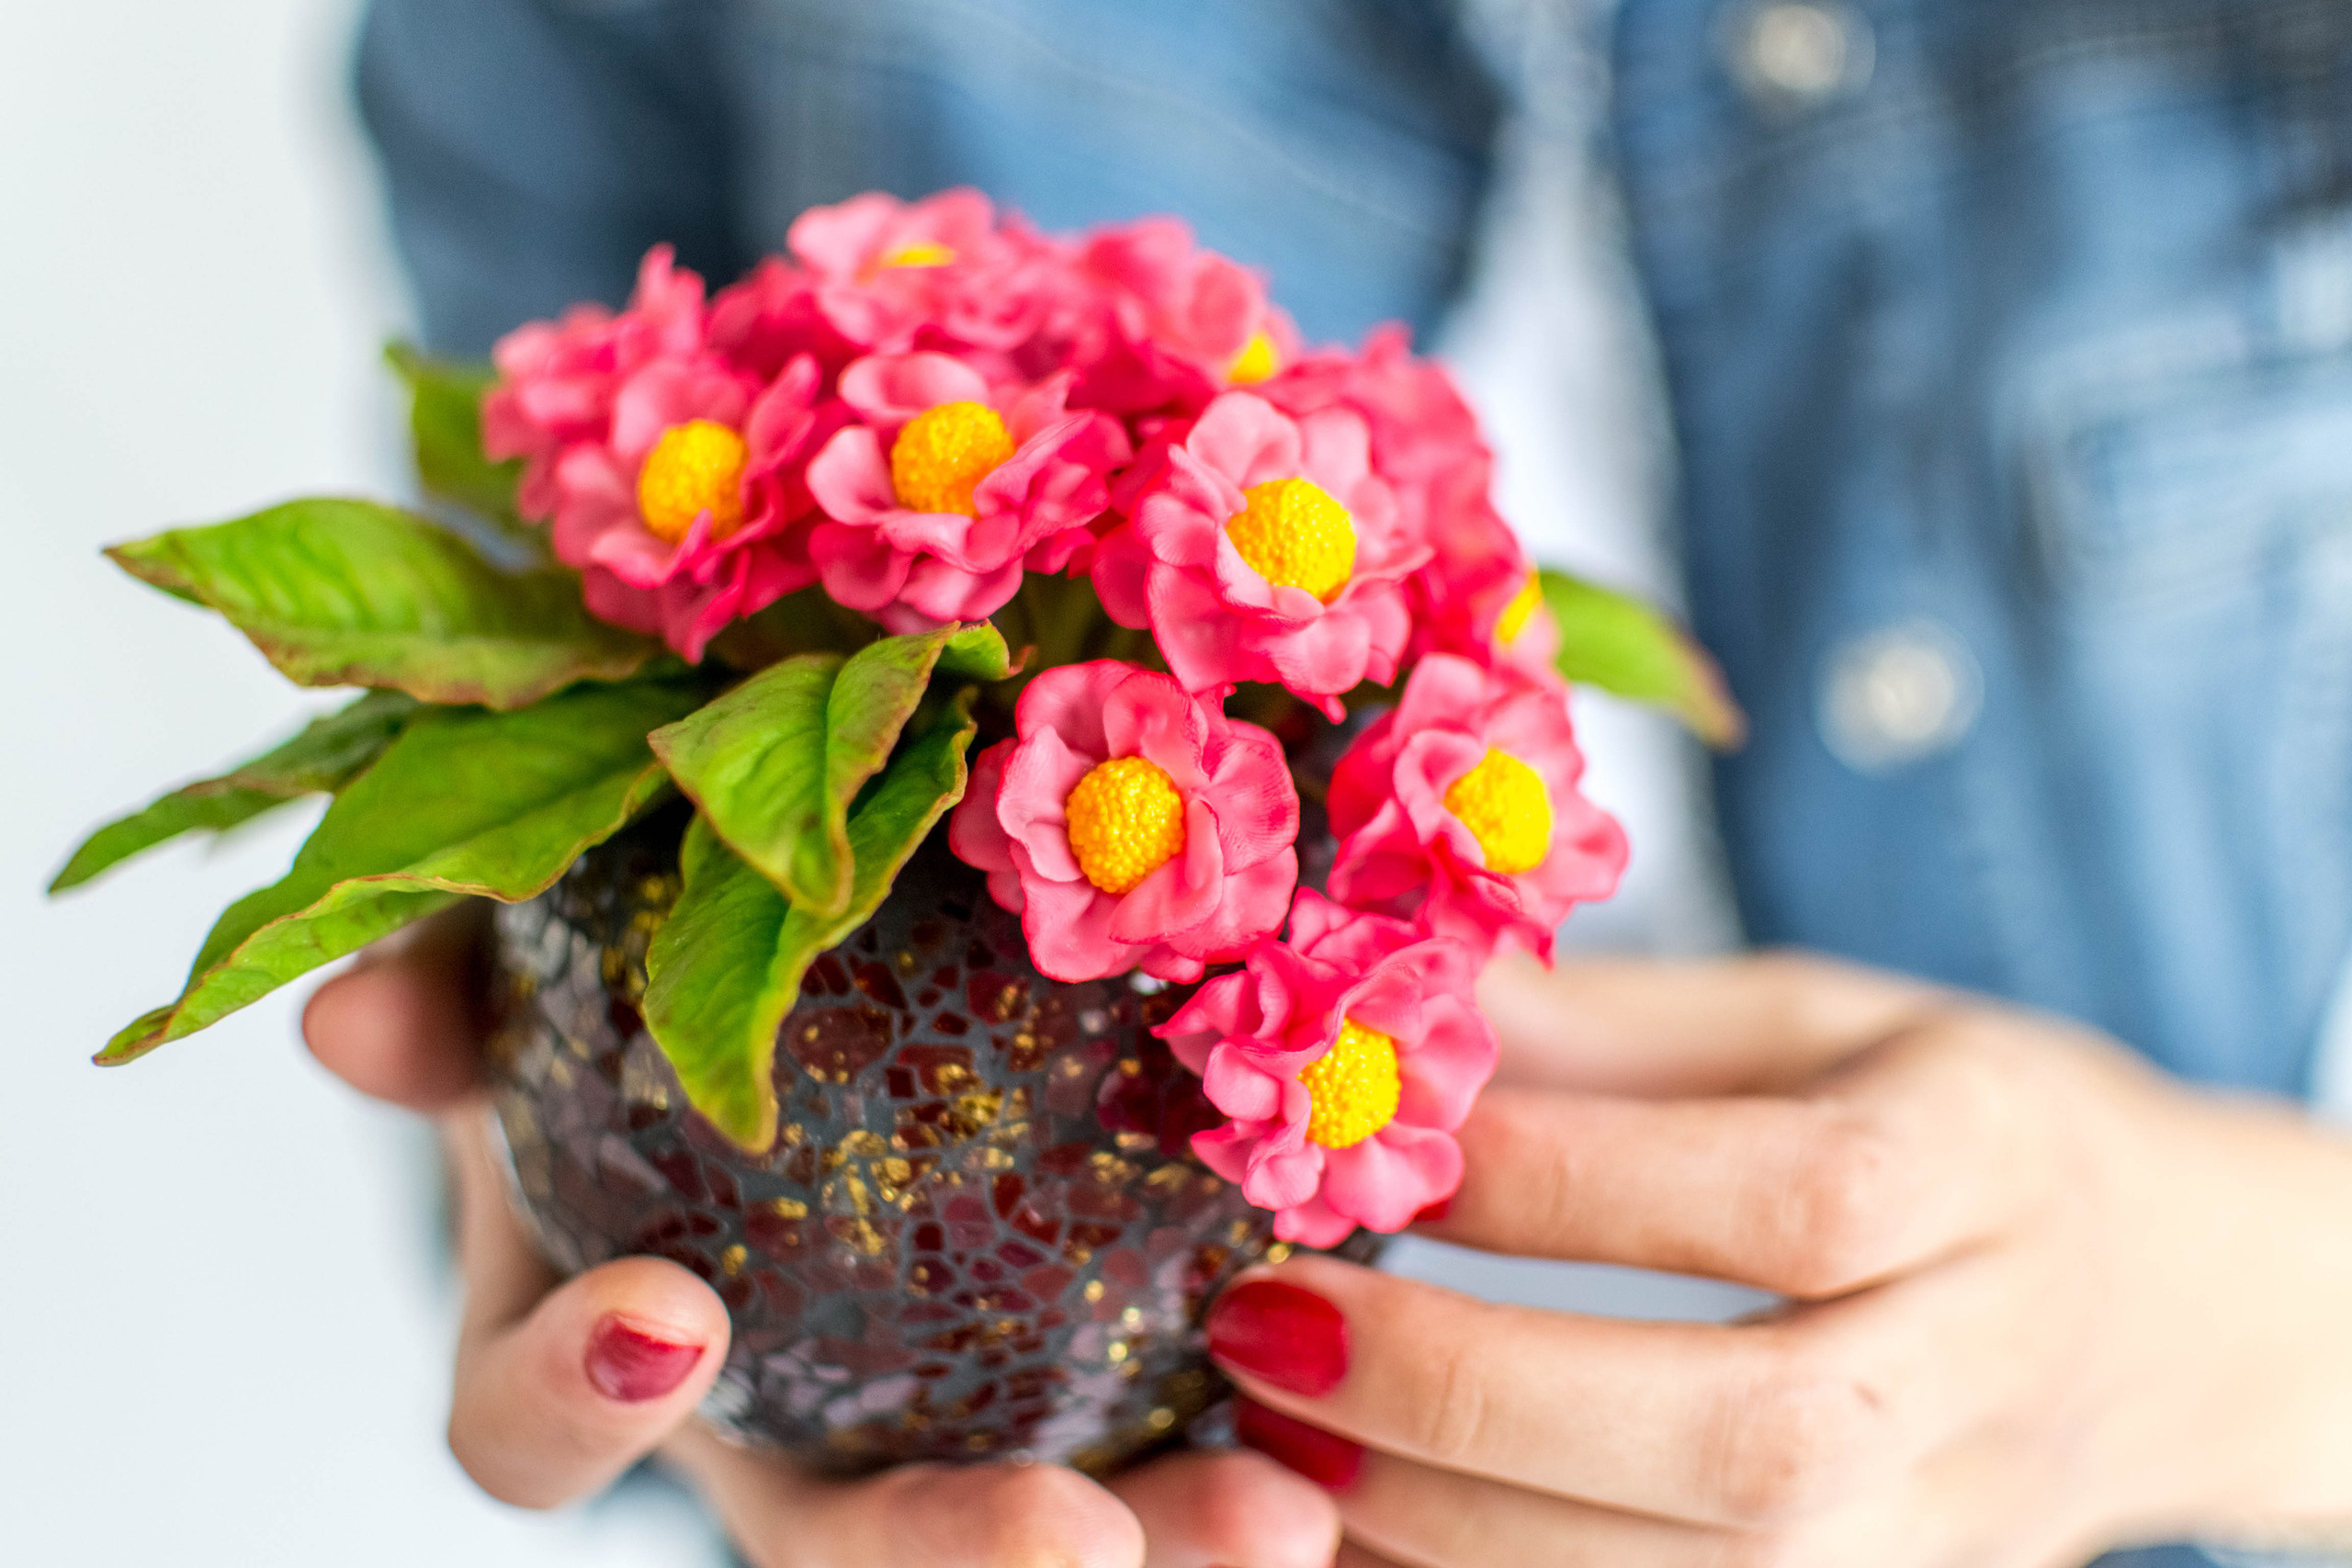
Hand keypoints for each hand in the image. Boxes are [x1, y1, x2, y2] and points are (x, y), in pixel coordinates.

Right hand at [302, 908, 1340, 1567]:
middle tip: (1070, 1537)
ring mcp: (921, 1427)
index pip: (530, 1427)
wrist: (803, 971)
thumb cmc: (639, 970)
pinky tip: (1356, 1434)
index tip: (667, 1317)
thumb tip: (345, 1012)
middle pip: (825, 1553)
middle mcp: (766, 1423)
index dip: (571, 1396)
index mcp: (601, 1333)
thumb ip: (461, 977)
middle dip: (936, 1564)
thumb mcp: (546, 953)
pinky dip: (1251, 1453)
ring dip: (1143, 1547)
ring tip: (1282, 1520)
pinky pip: (1157, 1454)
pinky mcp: (1073, 1393)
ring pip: (1015, 1537)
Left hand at [1207, 952, 2351, 1565]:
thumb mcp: (1826, 1016)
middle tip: (1269, 1331)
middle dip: (1475, 1395)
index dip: (1555, 1184)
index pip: (1783, 1201)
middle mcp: (1987, 1368)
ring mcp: (1958, 1528)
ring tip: (1281, 1443)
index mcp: (1985, 1166)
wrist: (2168, 1306)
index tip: (1368, 1150)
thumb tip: (1407, 993)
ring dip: (1464, 1528)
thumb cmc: (1962, 1124)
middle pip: (1751, 1437)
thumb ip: (1621, 1024)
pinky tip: (1374, 1530)